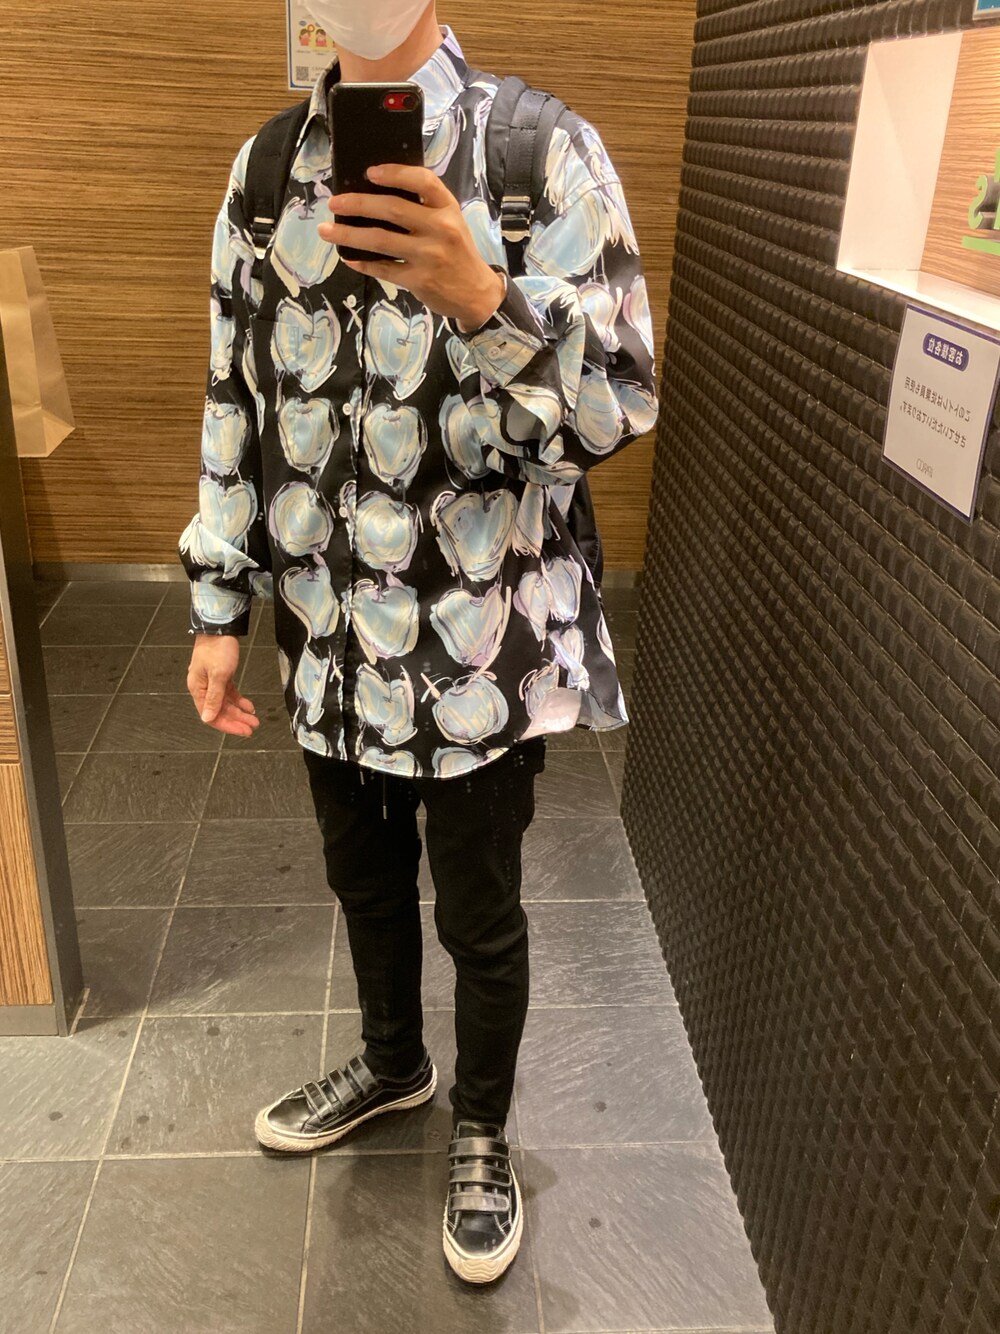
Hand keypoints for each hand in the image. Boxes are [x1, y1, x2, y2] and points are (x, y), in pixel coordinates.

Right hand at [187, 634, 259, 737]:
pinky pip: (229, 694)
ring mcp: (211, 682)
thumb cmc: (217, 648)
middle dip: (237, 720)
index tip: (243, 731)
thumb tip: (207, 718)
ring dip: (240, 712)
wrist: (220, 628)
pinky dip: (239, 701)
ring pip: (226, 703)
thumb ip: (214, 698)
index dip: (227, 725)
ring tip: (253, 719)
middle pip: (220, 711)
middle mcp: (203, 688)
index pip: (211, 715)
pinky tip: (248, 706)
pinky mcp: (220, 676)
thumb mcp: (218, 675)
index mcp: (197, 689)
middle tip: (252, 726)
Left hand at [320, 165, 506, 330]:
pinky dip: (363, 263)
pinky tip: (349, 258)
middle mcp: (440, 229)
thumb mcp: (451, 222)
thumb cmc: (457, 252)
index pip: (423, 181)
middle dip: (358, 204)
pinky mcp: (419, 280)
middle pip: (392, 209)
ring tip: (327, 230)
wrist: (476, 293)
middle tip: (335, 202)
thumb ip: (425, 208)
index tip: (370, 173)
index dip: (395, 173)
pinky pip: (383, 269)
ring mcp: (429, 256)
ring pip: (380, 240)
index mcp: (447, 209)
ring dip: (349, 235)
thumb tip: (378, 194)